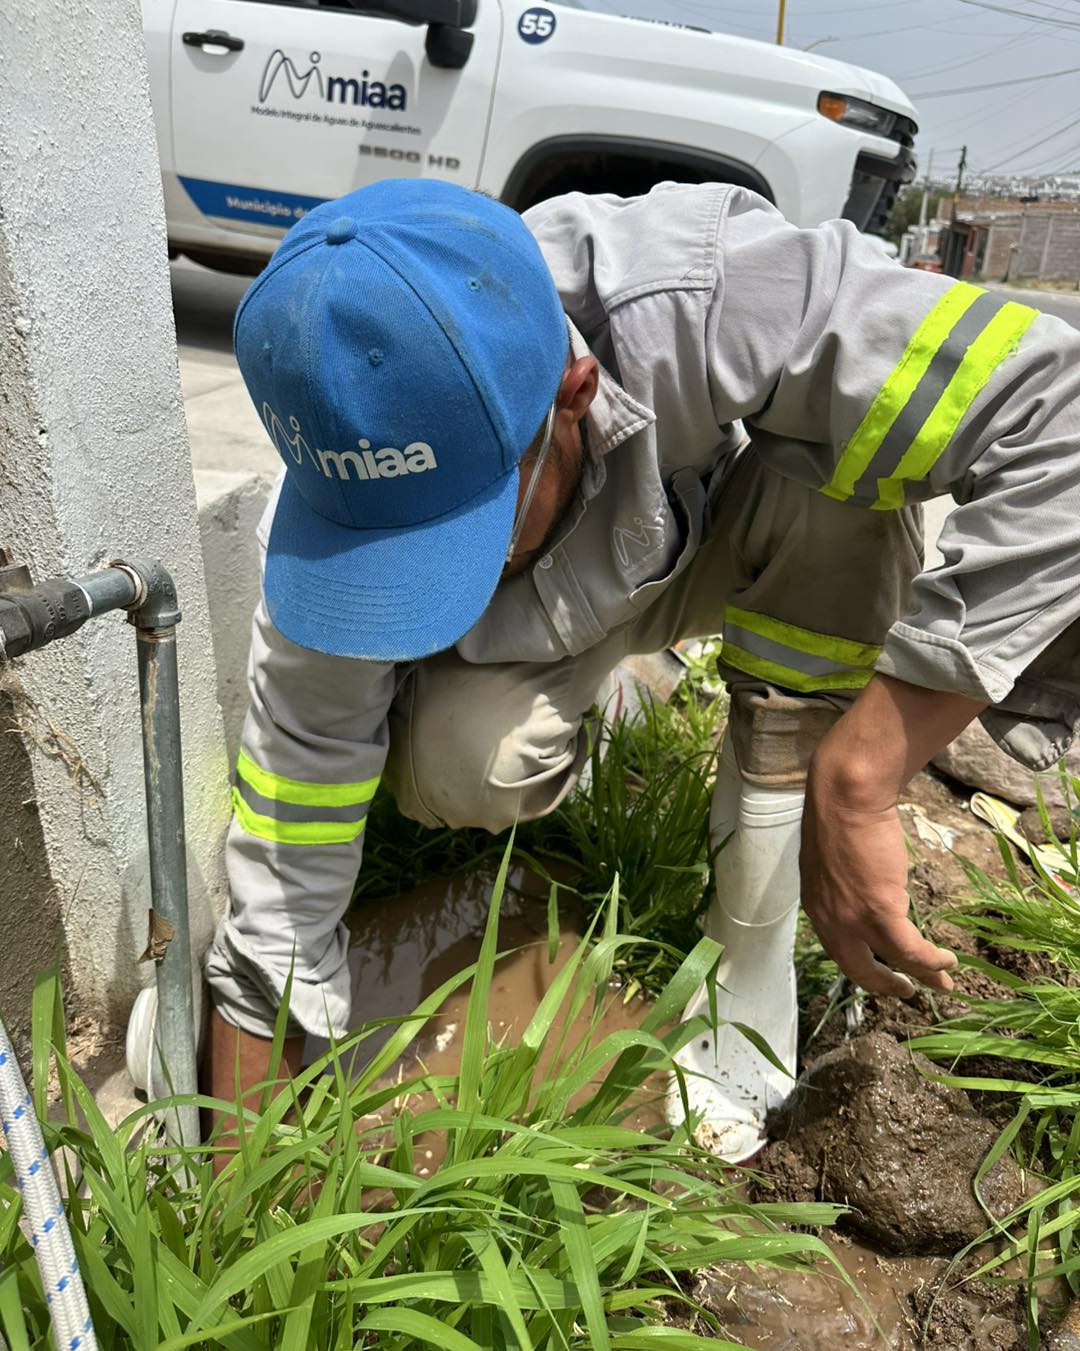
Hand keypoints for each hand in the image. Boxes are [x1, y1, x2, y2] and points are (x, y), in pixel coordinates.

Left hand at [797, 673, 980, 998]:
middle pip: (859, 969)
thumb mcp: (831, 860)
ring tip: (942, 981)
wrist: (846, 795)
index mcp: (816, 906)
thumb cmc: (841, 814)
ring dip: (921, 975)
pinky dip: (931, 960)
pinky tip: (947, 960)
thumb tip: (863, 892)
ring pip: (892, 963)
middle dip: (886, 985)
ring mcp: (853, 920)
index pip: (838, 949)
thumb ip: (842, 884)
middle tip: (906, 992)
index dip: (862, 965)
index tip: (881, 972)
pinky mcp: (880, 912)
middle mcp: (829, 921)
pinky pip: (910, 950)